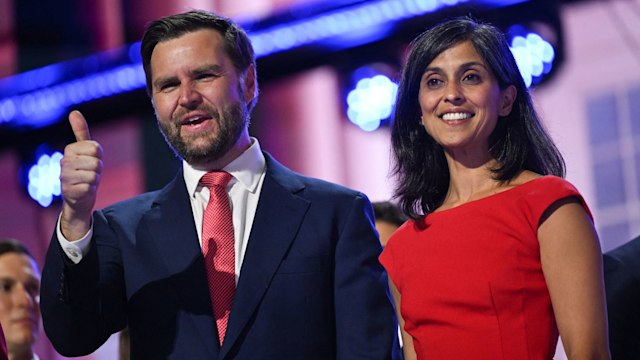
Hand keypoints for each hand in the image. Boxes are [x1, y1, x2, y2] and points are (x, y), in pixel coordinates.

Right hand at [59, 110, 102, 239]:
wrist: (78, 196)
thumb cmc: (84, 170)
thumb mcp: (85, 150)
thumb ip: (81, 131)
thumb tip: (74, 111)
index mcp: (70, 149)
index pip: (96, 148)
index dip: (99, 157)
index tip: (91, 161)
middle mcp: (64, 162)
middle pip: (96, 162)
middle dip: (97, 169)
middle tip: (89, 173)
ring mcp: (64, 177)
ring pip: (94, 175)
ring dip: (94, 180)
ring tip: (86, 181)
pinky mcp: (68, 191)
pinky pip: (90, 187)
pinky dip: (90, 190)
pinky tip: (83, 190)